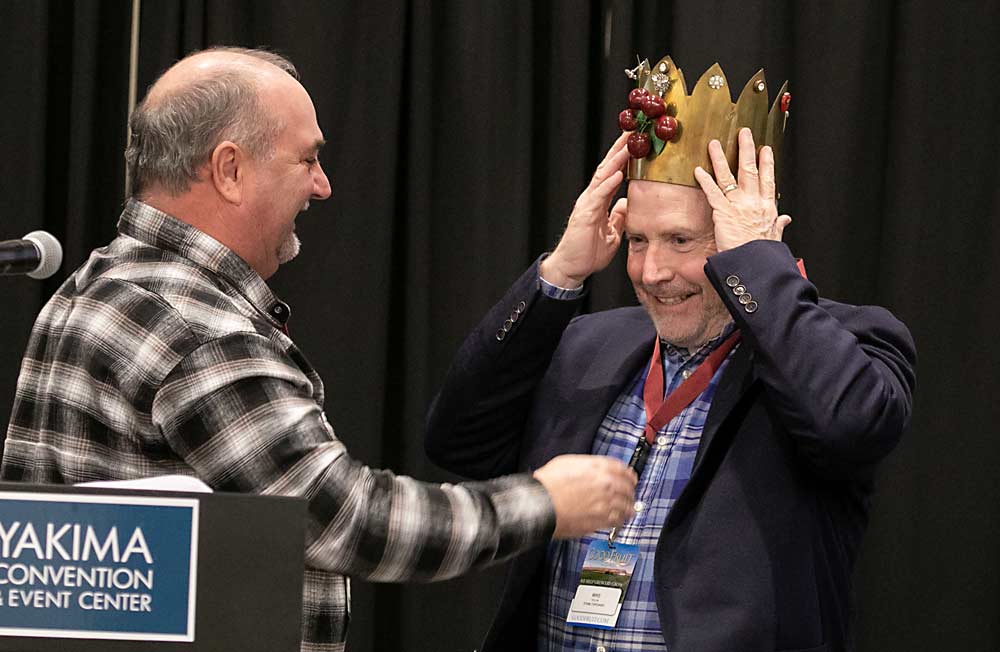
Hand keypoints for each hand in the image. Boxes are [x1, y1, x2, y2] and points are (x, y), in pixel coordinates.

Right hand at [533, 454, 636, 538]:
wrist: (540, 503)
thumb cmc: (548, 483)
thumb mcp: (567, 462)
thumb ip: (587, 464)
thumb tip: (594, 469)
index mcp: (597, 467)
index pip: (623, 469)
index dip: (629, 474)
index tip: (631, 478)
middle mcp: (605, 484)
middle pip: (628, 488)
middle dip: (630, 492)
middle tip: (630, 495)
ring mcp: (605, 503)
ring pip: (626, 506)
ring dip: (628, 507)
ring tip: (628, 510)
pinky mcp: (600, 520)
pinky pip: (618, 521)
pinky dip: (620, 521)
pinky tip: (619, 521)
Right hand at [540, 132, 630, 287]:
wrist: (570, 269)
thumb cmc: (587, 253)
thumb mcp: (611, 233)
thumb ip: (617, 217)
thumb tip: (626, 204)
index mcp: (598, 201)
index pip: (612, 172)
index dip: (623, 156)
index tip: (636, 139)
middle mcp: (591, 198)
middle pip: (607, 167)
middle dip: (620, 148)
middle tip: (634, 130)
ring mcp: (586, 205)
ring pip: (602, 176)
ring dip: (616, 160)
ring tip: (629, 144)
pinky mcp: (584, 215)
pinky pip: (597, 197)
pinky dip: (608, 184)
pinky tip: (618, 173)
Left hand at [693, 127, 791, 251]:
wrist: (753, 264)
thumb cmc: (763, 255)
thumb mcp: (775, 238)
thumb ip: (779, 225)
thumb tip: (786, 219)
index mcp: (767, 208)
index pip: (767, 179)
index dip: (766, 163)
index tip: (765, 149)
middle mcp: (753, 202)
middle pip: (750, 170)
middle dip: (747, 149)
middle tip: (744, 133)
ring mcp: (738, 205)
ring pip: (729, 176)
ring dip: (721, 158)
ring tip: (715, 143)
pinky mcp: (723, 212)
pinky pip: (712, 193)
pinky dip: (705, 180)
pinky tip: (698, 170)